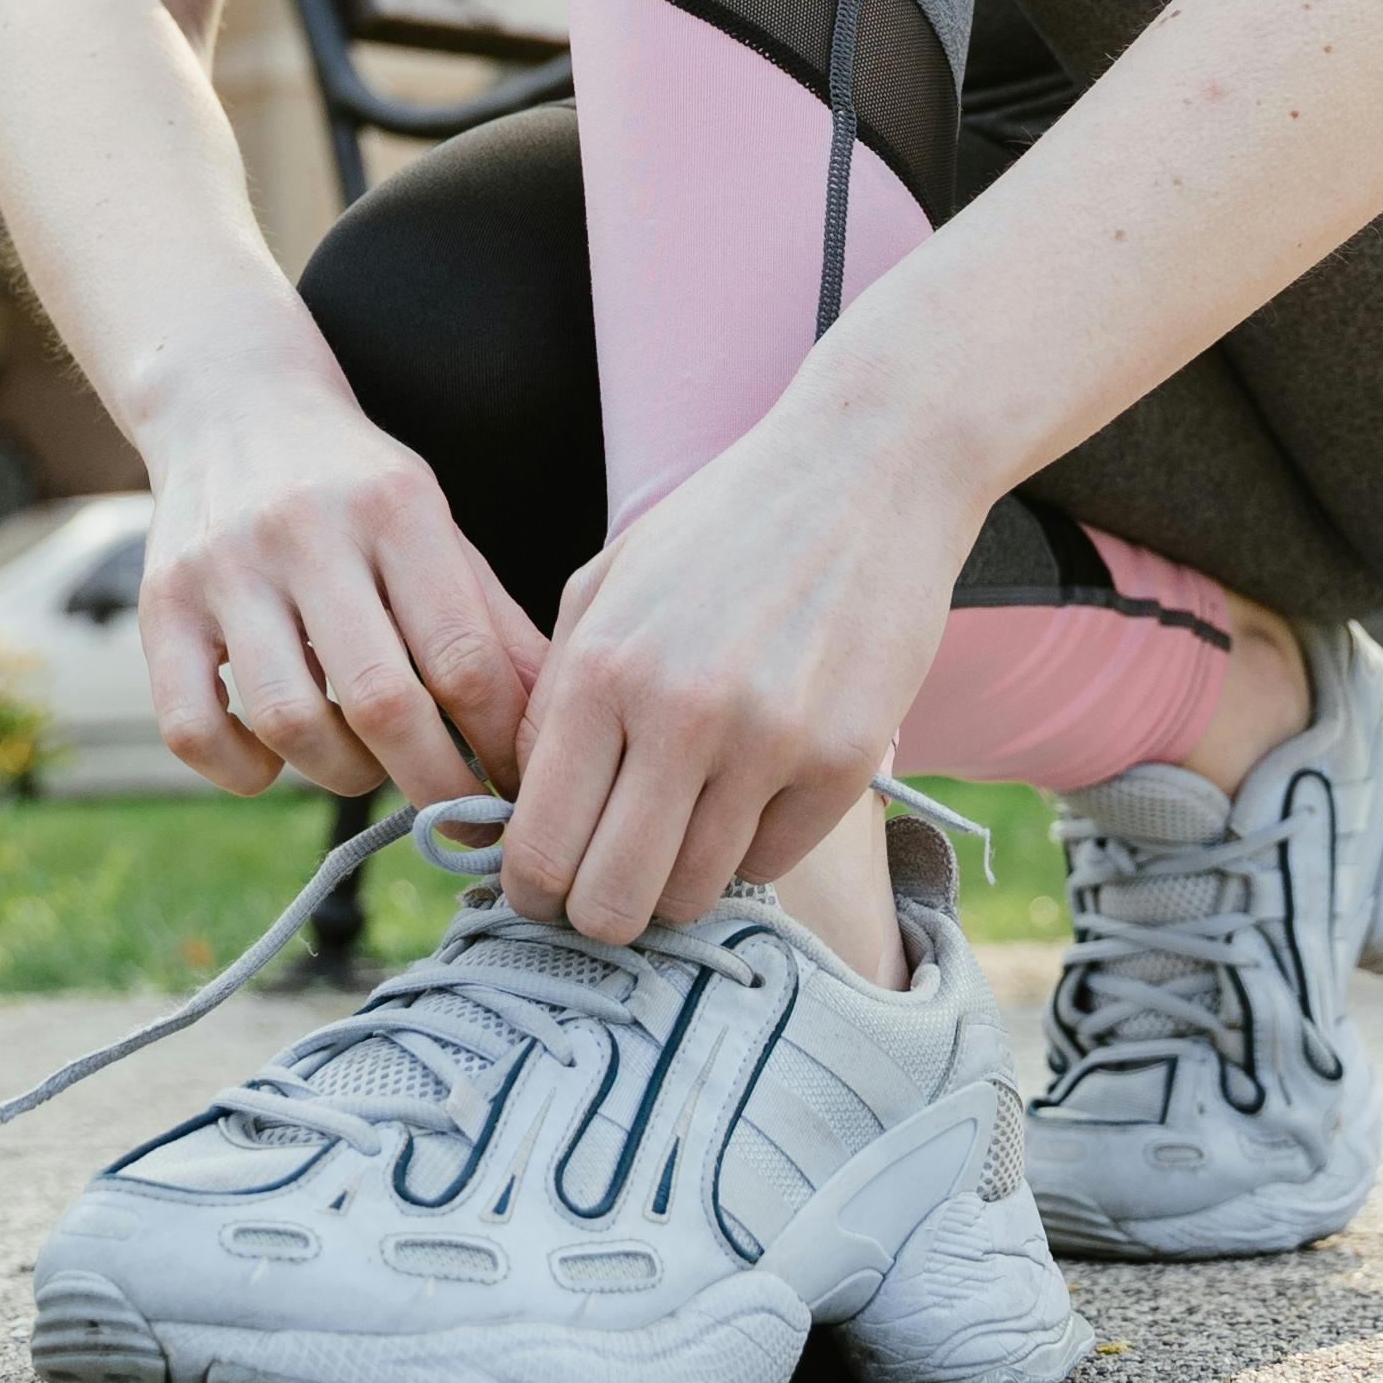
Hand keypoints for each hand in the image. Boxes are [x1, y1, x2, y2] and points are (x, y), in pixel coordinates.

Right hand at [131, 385, 549, 807]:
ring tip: (366, 764)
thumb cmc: (355, 487)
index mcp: (396, 506)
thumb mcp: (436, 528)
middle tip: (454, 813)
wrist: (231, 404)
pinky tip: (275, 760)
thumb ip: (494, 626)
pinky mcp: (160, 606)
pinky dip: (241, 772)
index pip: (463, 655)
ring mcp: (224, 568)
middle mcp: (306, 530)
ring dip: (342, 774)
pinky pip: (193, 728)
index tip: (513, 786)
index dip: (497, 742)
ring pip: (289, 721)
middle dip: (432, 782)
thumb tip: (550, 736)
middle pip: (381, 699)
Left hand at [496, 394, 984, 943]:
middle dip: (598, 912)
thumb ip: (553, 698)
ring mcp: (769, 745)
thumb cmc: (722, 529)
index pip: (539, 846)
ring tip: (680, 831)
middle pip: (611, 901)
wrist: (865, 471)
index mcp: (603, 669)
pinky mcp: (843, 763)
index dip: (530, 891)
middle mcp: (680, 714)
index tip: (543, 890)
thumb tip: (517, 815)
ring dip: (676, 883)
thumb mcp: (607, 586)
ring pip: (693, 896)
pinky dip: (750, 847)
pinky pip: (770, 864)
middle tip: (607, 887)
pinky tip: (749, 792)